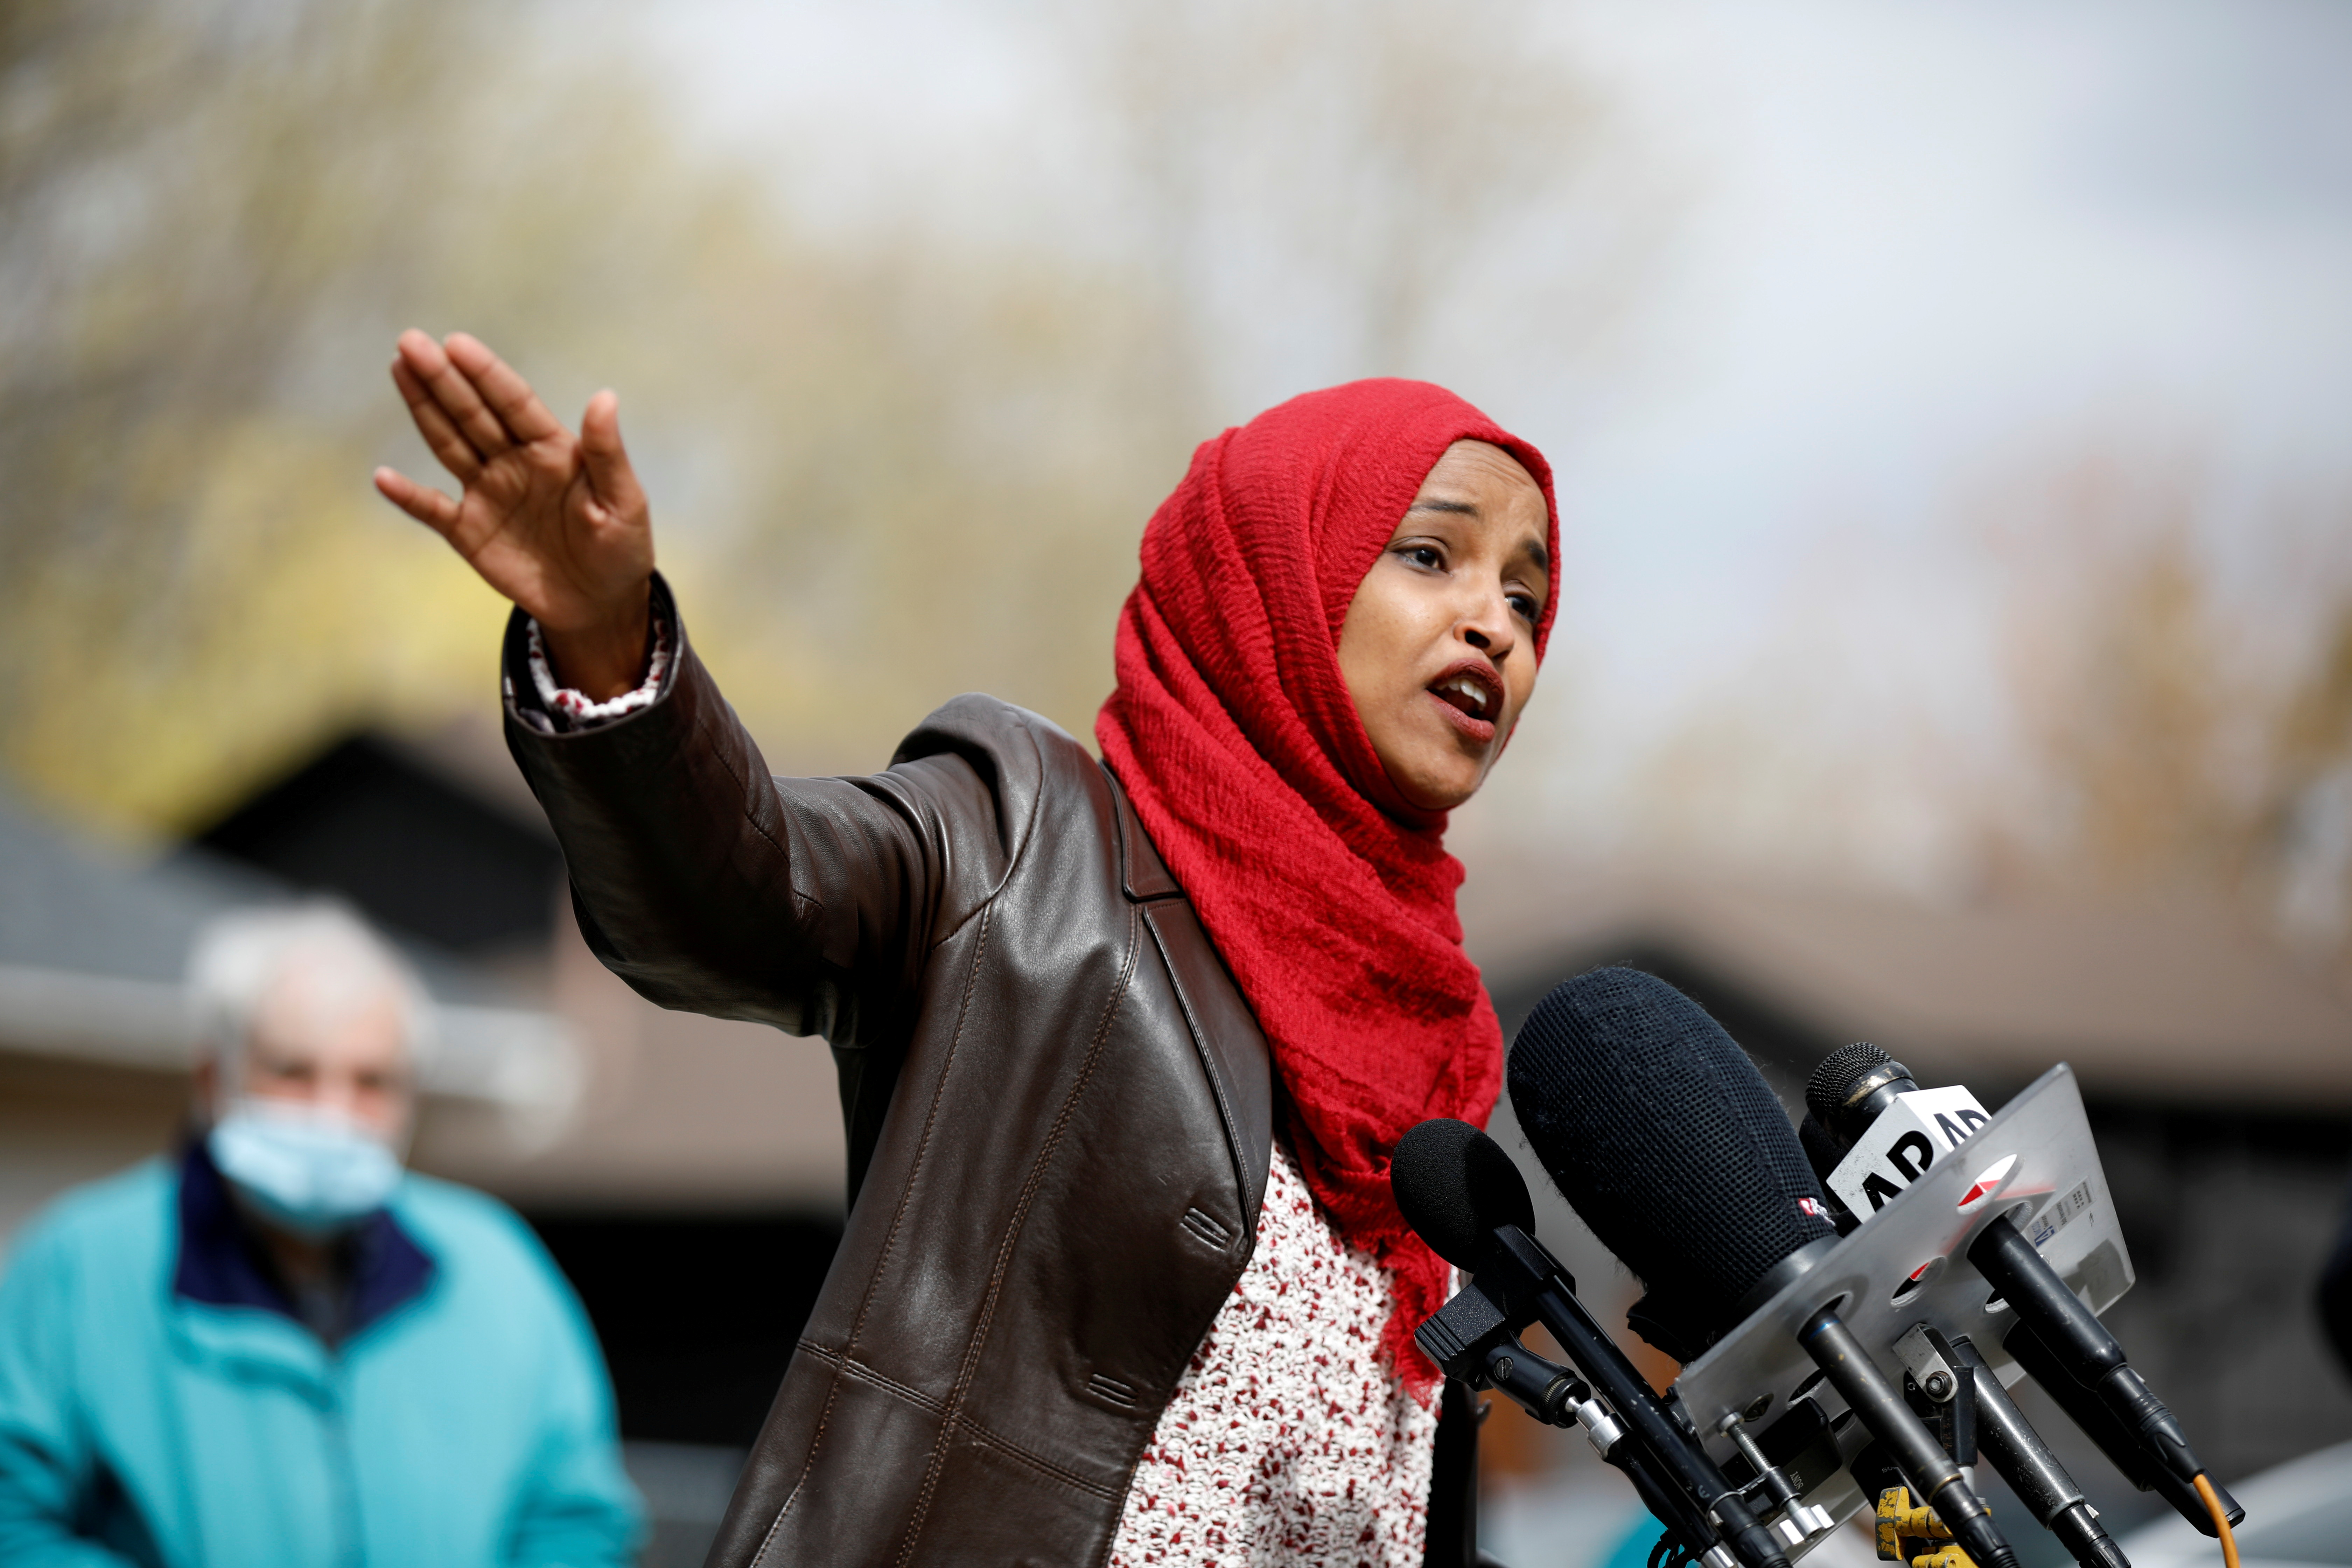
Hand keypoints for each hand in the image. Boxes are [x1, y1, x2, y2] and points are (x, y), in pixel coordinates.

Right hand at [374, 331, 653, 698]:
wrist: (601, 604)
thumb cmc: (621, 548)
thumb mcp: (624, 503)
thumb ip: (608, 454)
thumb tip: (605, 397)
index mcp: (552, 449)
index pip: (514, 403)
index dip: (486, 374)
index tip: (456, 344)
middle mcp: (513, 461)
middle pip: (473, 414)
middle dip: (442, 379)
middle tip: (410, 343)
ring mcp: (488, 493)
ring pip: (449, 444)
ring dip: (423, 410)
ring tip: (398, 370)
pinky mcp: (469, 532)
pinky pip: (432, 510)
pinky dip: (408, 496)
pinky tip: (383, 477)